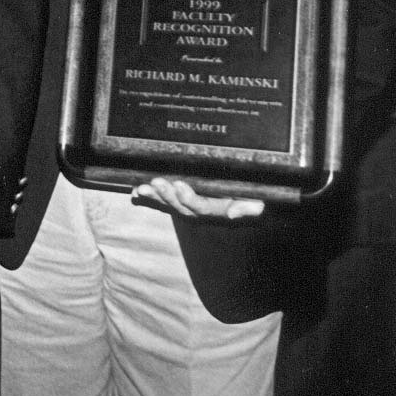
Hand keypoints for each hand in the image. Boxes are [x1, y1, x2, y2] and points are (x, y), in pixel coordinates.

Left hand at [132, 177, 265, 220]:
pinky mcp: (180, 202)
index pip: (203, 208)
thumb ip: (251, 207)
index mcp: (220, 211)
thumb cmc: (257, 199)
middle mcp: (202, 212)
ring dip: (154, 197)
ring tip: (142, 188)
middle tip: (155, 182)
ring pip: (169, 205)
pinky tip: (135, 194)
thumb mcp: (260, 203)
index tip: (179, 185)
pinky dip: (148, 199)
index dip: (190, 198)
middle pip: (181, 207)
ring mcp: (189, 208)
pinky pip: (162, 203)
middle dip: (167, 195)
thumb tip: (237, 212)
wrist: (252, 202)